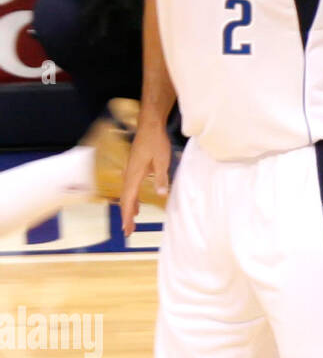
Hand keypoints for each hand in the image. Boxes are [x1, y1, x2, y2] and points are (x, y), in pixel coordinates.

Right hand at [120, 117, 170, 236]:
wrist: (150, 126)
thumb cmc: (156, 142)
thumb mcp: (162, 161)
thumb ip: (161, 178)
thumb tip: (160, 195)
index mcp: (134, 174)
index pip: (129, 200)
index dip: (128, 216)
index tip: (127, 229)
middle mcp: (129, 174)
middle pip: (125, 199)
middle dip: (126, 216)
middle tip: (128, 231)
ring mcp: (131, 171)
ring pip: (127, 194)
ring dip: (129, 208)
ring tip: (132, 221)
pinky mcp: (135, 168)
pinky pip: (131, 187)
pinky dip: (132, 199)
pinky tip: (137, 204)